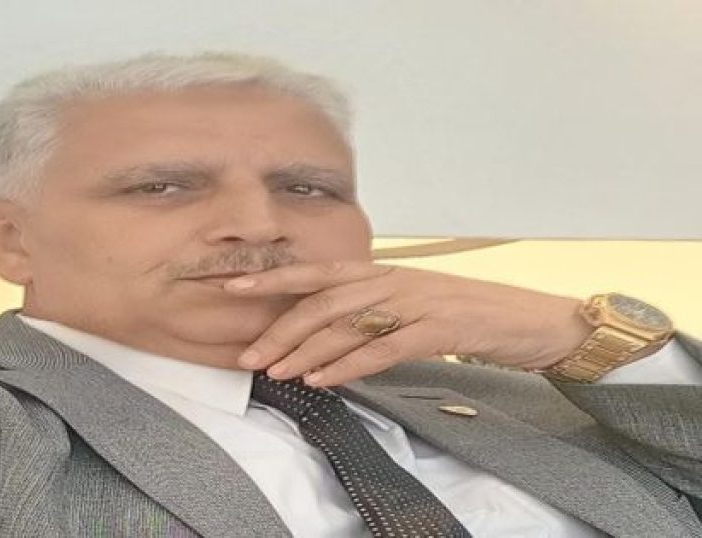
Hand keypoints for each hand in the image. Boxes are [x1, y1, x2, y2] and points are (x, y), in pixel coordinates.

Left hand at [224, 262, 591, 386]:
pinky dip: (347, 365)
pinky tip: (322, 379)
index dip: (272, 278)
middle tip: (247, 356)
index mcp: (381, 271)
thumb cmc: (466, 312)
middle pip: (321, 302)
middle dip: (279, 329)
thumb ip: (370, 308)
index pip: (316, 272)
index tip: (232, 287)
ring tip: (275, 373)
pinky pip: (381, 348)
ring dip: (304, 350)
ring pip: (345, 324)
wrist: (529, 319)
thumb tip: (323, 330)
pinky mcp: (435, 328)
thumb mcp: (411, 301)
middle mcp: (391, 280)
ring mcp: (414, 302)